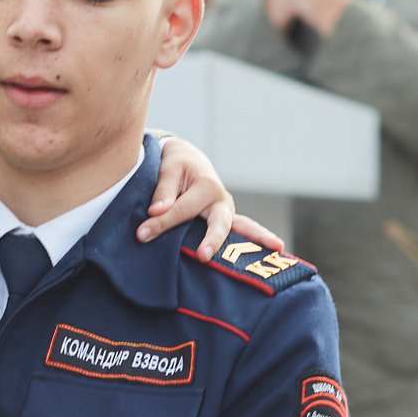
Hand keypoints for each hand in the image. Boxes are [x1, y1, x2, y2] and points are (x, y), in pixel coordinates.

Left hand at [140, 136, 284, 259]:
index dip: (161, 222)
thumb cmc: (175, 165)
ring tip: (276, 248)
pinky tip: (274, 252)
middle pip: (218, 223)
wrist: (187, 161)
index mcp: (206, 186)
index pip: (182, 210)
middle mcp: (221, 200)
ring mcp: (226, 213)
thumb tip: (156, 211)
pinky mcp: (224, 222)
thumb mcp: (167, 169)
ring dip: (256, 240)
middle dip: (210, 239)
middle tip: (202, 255)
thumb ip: (163, 190)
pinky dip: (255, 241)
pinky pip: (242, 233)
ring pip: (242, 228)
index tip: (142, 234)